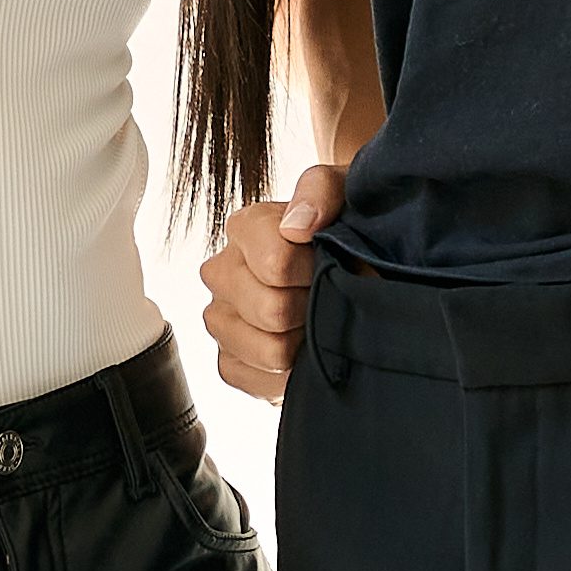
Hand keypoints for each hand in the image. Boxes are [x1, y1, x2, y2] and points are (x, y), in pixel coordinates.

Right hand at [198, 162, 341, 399]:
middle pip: (272, 311)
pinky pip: (256, 379)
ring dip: (305, 343)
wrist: (350, 274)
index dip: (315, 271)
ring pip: (268, 349)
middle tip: (329, 298)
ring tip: (317, 322)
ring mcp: (220, 319)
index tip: (333, 264)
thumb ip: (321, 191)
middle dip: (313, 309)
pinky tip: (304, 351)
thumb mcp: (346, 195)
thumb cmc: (346, 234)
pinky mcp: (228, 360)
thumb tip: (297, 227)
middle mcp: (221, 272)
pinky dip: (290, 374)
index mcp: (245, 228)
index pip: (274, 264)